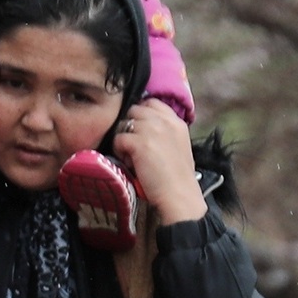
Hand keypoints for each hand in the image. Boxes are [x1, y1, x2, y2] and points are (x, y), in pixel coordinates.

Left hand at [112, 106, 202, 225]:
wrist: (179, 195)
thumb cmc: (177, 178)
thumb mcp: (178, 146)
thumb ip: (164, 132)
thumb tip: (142, 128)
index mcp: (176, 121)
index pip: (152, 103)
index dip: (141, 114)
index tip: (139, 130)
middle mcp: (164, 121)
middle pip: (135, 110)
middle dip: (130, 126)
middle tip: (134, 146)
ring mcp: (152, 130)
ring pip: (124, 123)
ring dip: (124, 138)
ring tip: (132, 156)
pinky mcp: (139, 142)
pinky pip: (119, 138)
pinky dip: (119, 150)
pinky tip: (129, 163)